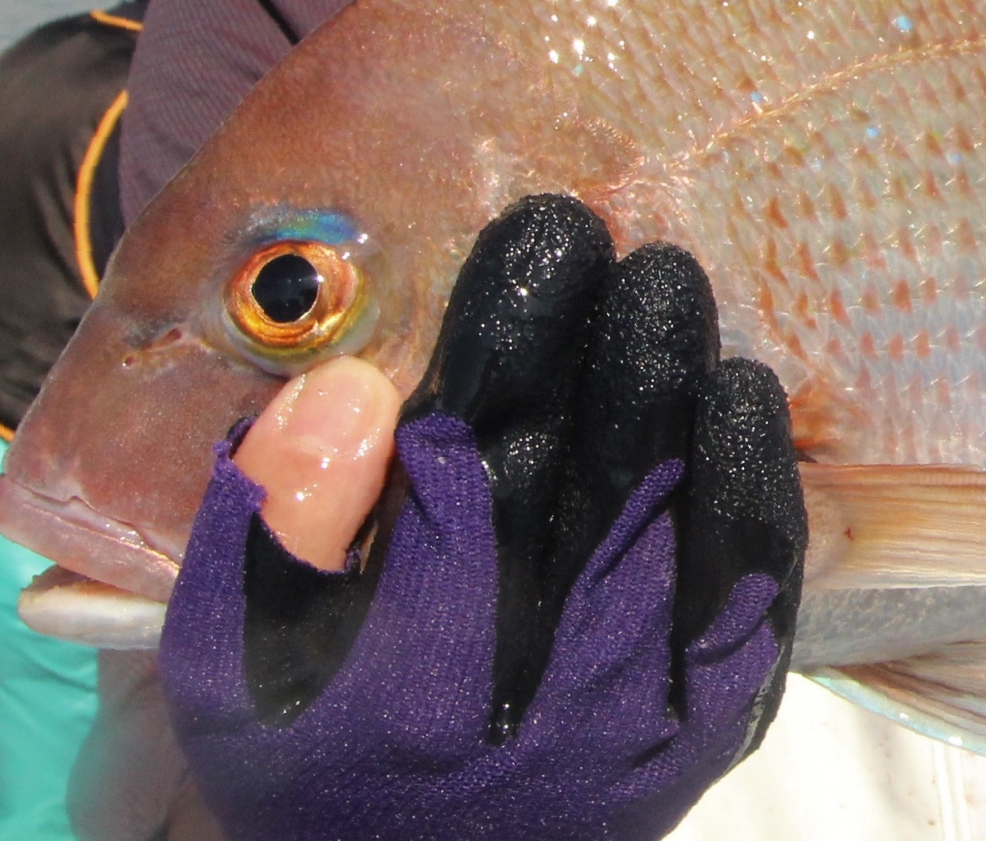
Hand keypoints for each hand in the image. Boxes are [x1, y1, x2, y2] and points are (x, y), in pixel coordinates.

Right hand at [159, 195, 804, 840]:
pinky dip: (753, 483)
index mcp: (400, 682)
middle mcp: (534, 708)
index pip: (463, 470)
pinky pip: (753, 592)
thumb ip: (268, 526)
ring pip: (683, 526)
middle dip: (612, 353)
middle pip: (587, 490)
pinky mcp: (711, 731)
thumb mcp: (232, 663)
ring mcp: (638, 723)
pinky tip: (738, 392)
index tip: (535, 236)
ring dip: (682, 395)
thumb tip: (344, 389)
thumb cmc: (311, 748)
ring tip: (672, 288)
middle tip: (624, 245)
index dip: (507, 340)